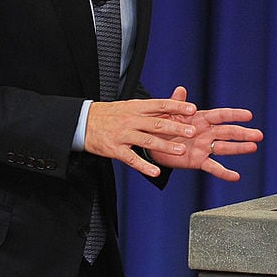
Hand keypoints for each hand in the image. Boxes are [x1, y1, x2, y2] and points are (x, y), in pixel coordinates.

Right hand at [84, 95, 200, 177]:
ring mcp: (123, 135)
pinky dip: (144, 166)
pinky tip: (156, 172)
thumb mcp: (130, 106)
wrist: (83, 122)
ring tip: (181, 151)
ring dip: (165, 146)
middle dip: (176, 127)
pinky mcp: (115, 149)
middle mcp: (131, 120)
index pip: (160, 105)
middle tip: (192, 131)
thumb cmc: (110, 114)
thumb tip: (172, 104)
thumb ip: (150, 108)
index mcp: (136, 108)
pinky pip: (132, 159)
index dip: (177, 107)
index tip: (193, 109)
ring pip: (147, 140)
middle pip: (156, 123)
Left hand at [146, 87, 262, 180]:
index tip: (248, 115)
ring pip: (225, 148)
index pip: (221, 115)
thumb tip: (181, 89)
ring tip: (253, 147)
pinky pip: (213, 167)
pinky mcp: (198, 161)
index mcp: (201, 118)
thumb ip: (176, 103)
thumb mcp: (168, 111)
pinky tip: (235, 176)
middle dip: (243, 133)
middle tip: (258, 134)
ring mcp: (204, 147)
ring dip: (239, 148)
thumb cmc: (161, 124)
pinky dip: (224, 173)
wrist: (152, 142)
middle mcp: (206, 132)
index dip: (234, 115)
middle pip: (228, 132)